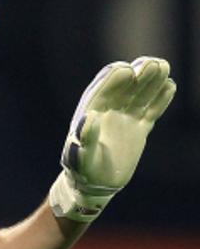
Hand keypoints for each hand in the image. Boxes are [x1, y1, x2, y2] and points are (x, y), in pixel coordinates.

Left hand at [51, 56, 176, 221]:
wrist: (94, 185)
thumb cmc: (82, 172)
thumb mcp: (79, 158)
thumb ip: (84, 140)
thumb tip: (89, 119)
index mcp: (90, 115)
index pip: (102, 92)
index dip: (113, 80)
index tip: (126, 71)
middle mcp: (108, 113)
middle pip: (124, 89)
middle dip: (137, 75)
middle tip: (152, 64)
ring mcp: (124, 119)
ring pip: (140, 96)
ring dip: (151, 82)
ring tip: (164, 67)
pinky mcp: (138, 129)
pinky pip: (151, 111)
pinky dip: (160, 100)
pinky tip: (170, 86)